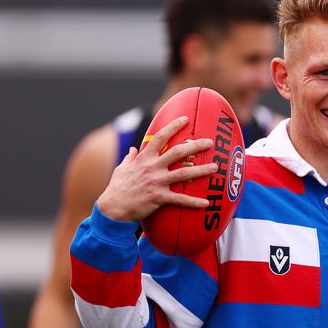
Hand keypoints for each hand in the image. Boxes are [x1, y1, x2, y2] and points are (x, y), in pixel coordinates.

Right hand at [97, 116, 216, 221]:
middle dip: (196, 145)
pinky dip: (193, 202)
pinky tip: (206, 203)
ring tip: (215, 167)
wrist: (112, 208)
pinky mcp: (158, 198)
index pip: (161, 137)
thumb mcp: (122, 168)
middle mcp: (152, 167)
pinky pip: (180, 199)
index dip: (174, 126)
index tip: (186, 119)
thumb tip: (134, 148)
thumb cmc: (117, 188)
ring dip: (201, 170)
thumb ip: (130, 157)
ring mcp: (156, 182)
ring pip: (183, 173)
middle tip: (210, 142)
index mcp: (144, 158)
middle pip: (178, 152)